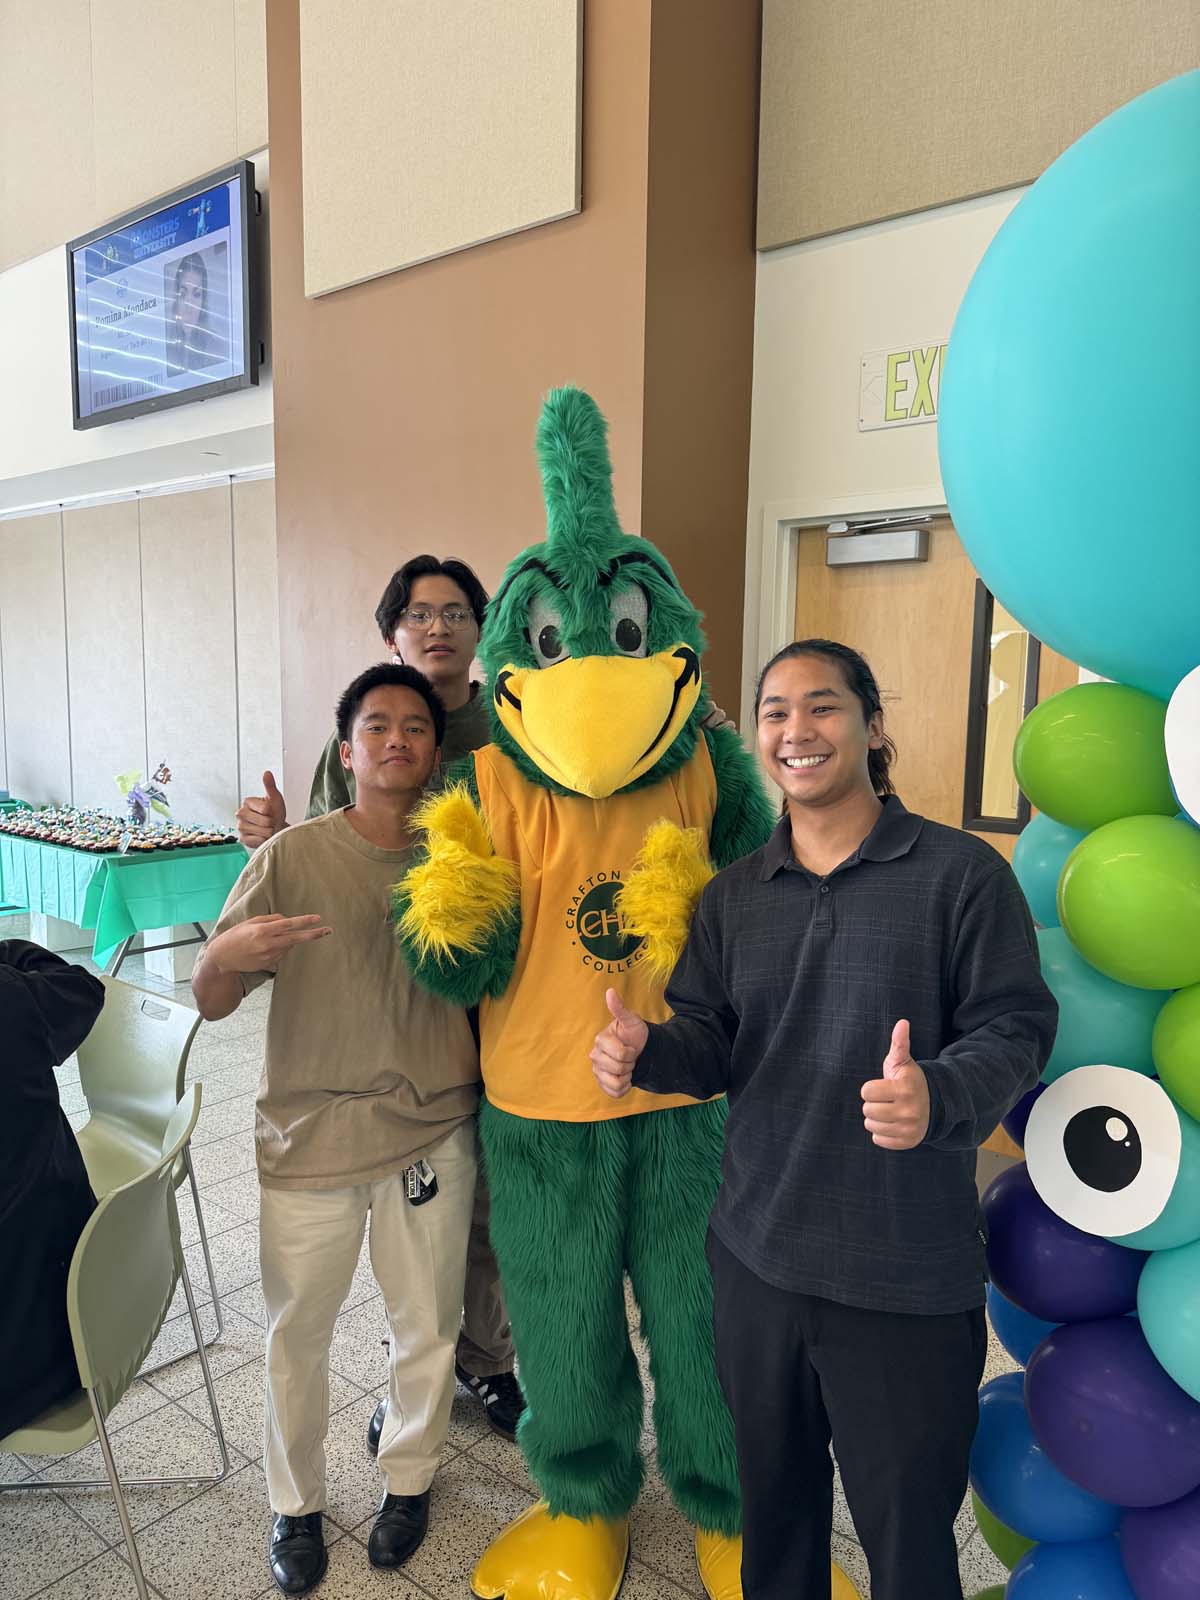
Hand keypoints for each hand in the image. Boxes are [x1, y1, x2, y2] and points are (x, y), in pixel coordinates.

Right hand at [207, 914, 330, 974]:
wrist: (222, 957)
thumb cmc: (235, 936)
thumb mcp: (250, 922)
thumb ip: (270, 920)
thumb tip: (287, 920)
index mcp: (262, 930)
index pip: (288, 924)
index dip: (304, 921)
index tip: (317, 918)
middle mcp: (267, 944)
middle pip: (295, 938)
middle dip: (313, 934)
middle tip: (328, 930)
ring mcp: (269, 956)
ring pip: (288, 945)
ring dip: (288, 940)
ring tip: (269, 938)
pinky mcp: (269, 964)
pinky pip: (281, 954)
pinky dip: (280, 948)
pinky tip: (266, 947)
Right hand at [237, 770, 286, 848]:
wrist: (275, 829)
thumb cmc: (274, 813)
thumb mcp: (275, 798)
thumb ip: (270, 786)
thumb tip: (267, 773)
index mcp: (247, 802)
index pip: (265, 809)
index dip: (273, 812)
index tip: (271, 812)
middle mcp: (240, 814)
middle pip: (265, 821)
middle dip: (272, 823)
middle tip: (271, 822)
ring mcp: (240, 827)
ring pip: (263, 832)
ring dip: (269, 832)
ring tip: (267, 829)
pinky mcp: (242, 839)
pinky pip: (258, 841)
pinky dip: (264, 840)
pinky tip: (263, 836)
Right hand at [590, 988, 648, 1097]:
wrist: (640, 1051)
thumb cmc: (634, 1035)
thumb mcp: (631, 1020)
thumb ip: (620, 1008)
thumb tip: (610, 991)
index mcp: (600, 1040)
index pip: (620, 1054)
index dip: (631, 1052)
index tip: (631, 1046)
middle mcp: (595, 1056)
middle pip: (618, 1069)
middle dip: (630, 1064)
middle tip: (630, 1056)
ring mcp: (597, 1071)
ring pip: (616, 1083)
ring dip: (627, 1076)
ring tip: (627, 1066)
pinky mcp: (602, 1084)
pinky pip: (615, 1093)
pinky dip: (625, 1088)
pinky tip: (625, 1078)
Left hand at [860, 1019, 930, 1149]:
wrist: (932, 1105)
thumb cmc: (909, 1080)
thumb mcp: (903, 1062)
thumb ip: (899, 1043)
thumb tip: (902, 1022)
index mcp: (905, 1088)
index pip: (866, 1091)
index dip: (872, 1088)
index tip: (884, 1086)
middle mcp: (909, 1110)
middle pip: (867, 1110)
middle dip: (873, 1103)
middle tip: (886, 1100)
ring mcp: (910, 1128)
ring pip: (871, 1126)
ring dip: (876, 1119)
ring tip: (889, 1111)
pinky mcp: (908, 1142)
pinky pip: (878, 1140)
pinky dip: (881, 1133)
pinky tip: (893, 1123)